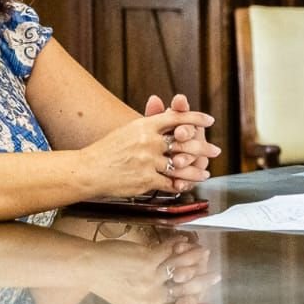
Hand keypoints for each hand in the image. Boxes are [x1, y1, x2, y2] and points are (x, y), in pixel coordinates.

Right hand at [83, 104, 215, 195]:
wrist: (88, 170)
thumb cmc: (107, 151)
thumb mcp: (128, 131)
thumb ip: (150, 128)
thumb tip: (171, 121)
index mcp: (144, 125)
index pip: (176, 118)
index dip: (196, 118)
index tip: (209, 121)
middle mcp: (148, 141)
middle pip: (185, 142)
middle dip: (204, 148)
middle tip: (215, 151)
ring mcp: (148, 161)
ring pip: (181, 166)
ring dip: (196, 171)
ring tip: (205, 173)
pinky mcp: (146, 179)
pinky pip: (170, 182)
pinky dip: (179, 185)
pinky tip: (186, 186)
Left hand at [85, 233, 218, 303]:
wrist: (88, 268)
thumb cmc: (107, 285)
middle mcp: (149, 299)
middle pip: (184, 293)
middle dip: (203, 284)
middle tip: (216, 277)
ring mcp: (149, 280)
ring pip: (180, 270)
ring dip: (196, 260)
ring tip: (206, 254)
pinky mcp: (147, 261)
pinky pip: (170, 254)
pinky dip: (180, 246)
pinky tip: (187, 240)